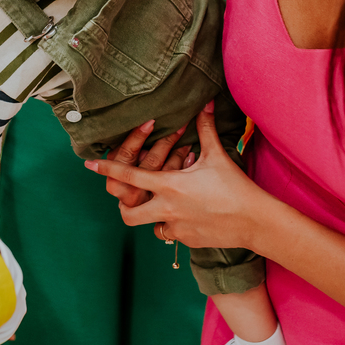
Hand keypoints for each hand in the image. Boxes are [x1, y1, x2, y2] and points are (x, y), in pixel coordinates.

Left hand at [88, 103, 269, 249]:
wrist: (255, 221)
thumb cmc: (235, 186)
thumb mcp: (217, 156)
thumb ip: (206, 129)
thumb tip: (205, 103)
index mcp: (168, 185)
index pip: (129, 176)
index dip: (107, 169)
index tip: (90, 165)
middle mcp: (166, 208)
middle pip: (128, 213)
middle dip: (125, 206)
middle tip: (131, 197)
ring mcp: (175, 227)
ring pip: (150, 226)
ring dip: (152, 216)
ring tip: (164, 205)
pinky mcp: (187, 241)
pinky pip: (170, 234)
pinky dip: (173, 226)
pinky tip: (187, 216)